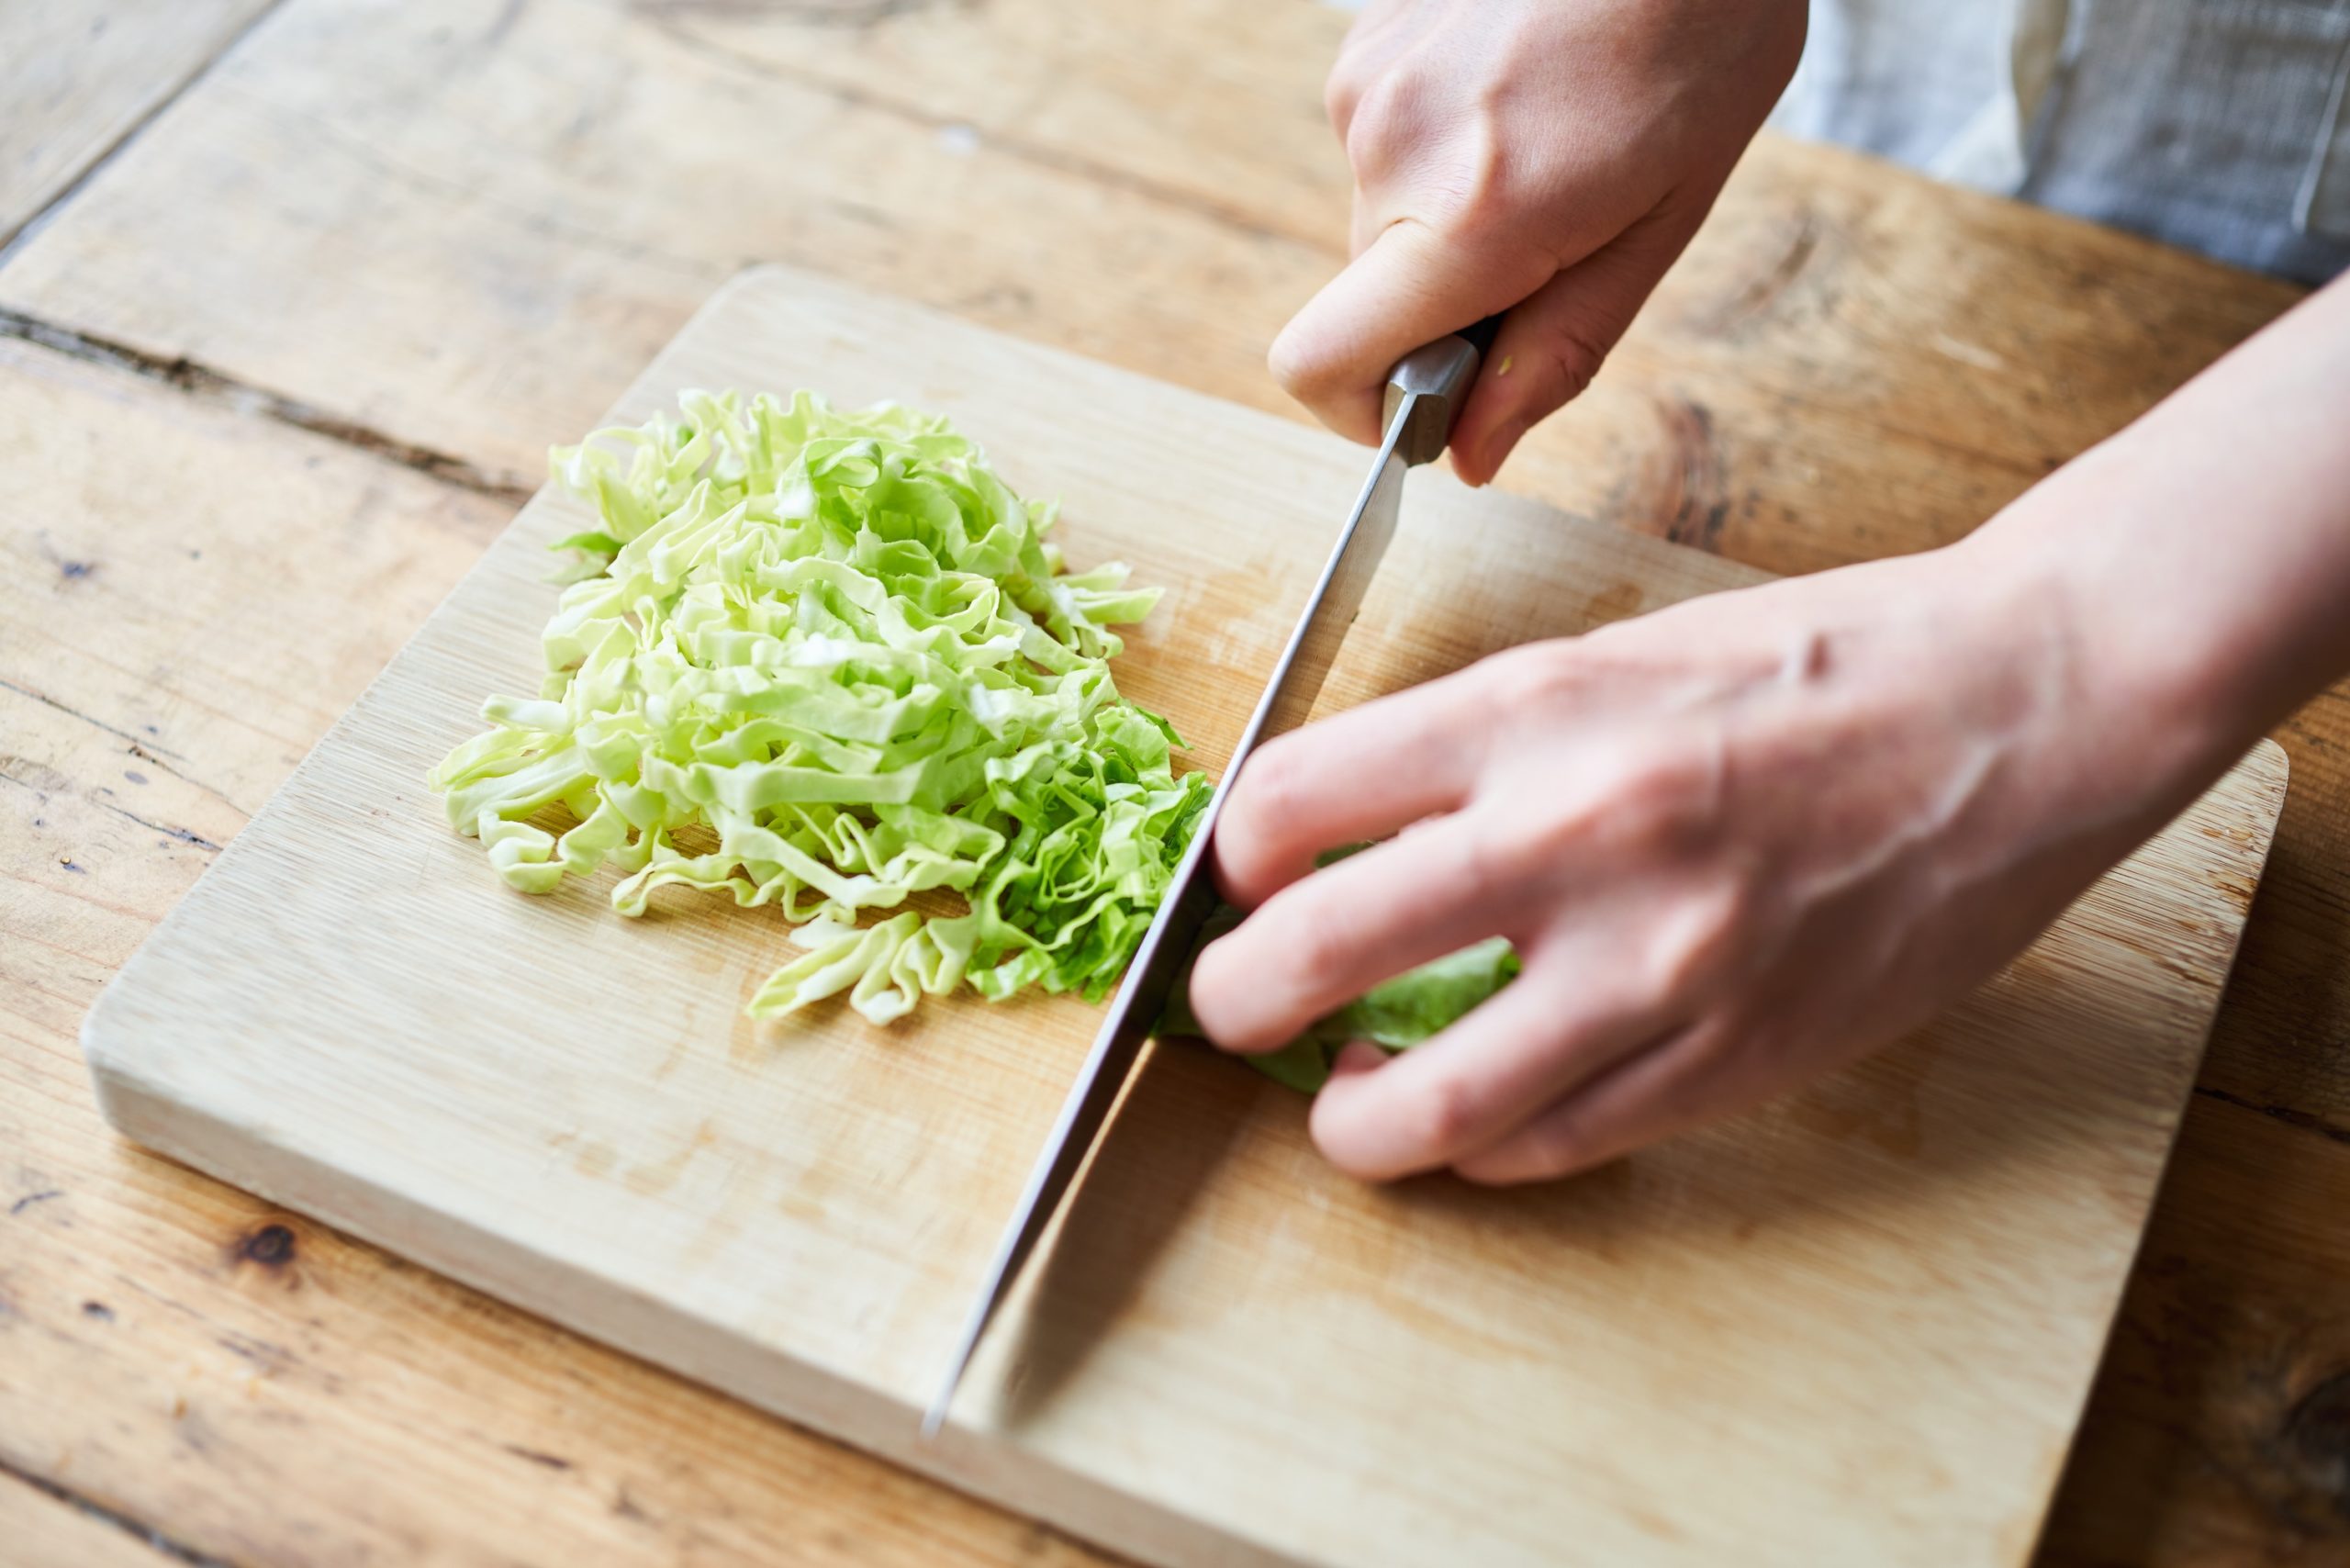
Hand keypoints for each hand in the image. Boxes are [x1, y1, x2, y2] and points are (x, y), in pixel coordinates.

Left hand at [1185, 541, 2218, 1183]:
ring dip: (1351, 1121)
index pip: (1291, 799)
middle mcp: (1575, 838)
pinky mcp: (1733, 1058)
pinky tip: (1474, 1110)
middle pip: (1312, 956)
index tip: (1244, 876)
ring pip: (1426, 1106)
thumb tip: (1343, 831)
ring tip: (1346, 1100)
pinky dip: (1483, 1141)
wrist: (2019, 709)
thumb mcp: (1613, 656)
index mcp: (1532, 712)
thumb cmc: (1817, 666)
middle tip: (1232, 1007)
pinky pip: (1551, 1143)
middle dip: (1233, 1000)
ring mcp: (1657, 966)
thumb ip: (1477, 746)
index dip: (1234, 853)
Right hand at [1277, 0, 1806, 482]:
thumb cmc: (1701, 44)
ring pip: (1381, 215)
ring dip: (1451, 215)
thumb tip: (1472, 455)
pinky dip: (1445, 147)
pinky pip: (1387, 141)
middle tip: (1556, 241)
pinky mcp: (1364, 39)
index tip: (1435, 402)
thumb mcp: (1660, 223)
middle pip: (1369, 295)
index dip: (1366, 413)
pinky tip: (1524, 91)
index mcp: (1469, 217)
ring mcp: (1365, 83)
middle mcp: (1390, 148)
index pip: (1322, 364)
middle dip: (1447, 301)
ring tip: (1551, 140)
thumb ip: (1558, 350)